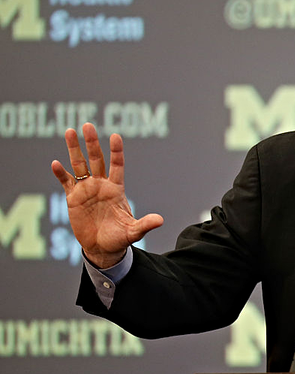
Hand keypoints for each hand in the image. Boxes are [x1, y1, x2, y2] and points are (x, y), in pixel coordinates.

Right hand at [51, 123, 163, 267]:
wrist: (102, 248)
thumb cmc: (119, 238)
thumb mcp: (133, 231)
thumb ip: (145, 224)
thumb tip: (161, 220)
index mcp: (116, 189)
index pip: (117, 165)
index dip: (116, 151)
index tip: (115, 136)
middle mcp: (101, 185)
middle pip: (96, 159)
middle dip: (92, 143)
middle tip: (88, 125)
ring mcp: (86, 190)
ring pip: (79, 165)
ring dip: (74, 149)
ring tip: (70, 131)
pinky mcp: (73, 198)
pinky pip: (66, 182)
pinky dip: (60, 174)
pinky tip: (56, 164)